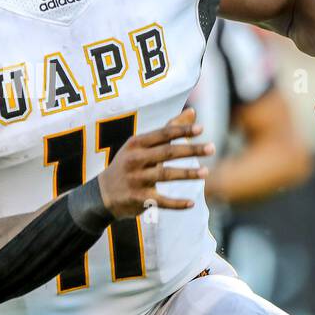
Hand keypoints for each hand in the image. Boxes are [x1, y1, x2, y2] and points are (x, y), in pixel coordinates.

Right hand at [96, 109, 212, 217]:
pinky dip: (177, 203)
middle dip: (191, 150)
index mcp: (136, 144)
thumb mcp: (141, 145)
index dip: (182, 131)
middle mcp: (134, 160)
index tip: (202, 129)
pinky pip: (161, 201)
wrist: (102, 194)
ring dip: (188, 174)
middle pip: (167, 153)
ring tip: (206, 172)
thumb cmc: (129, 164)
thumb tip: (193, 112)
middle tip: (212, 148)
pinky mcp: (138, 199)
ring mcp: (136, 179)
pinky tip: (192, 203)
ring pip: (166, 175)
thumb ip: (168, 130)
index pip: (163, 134)